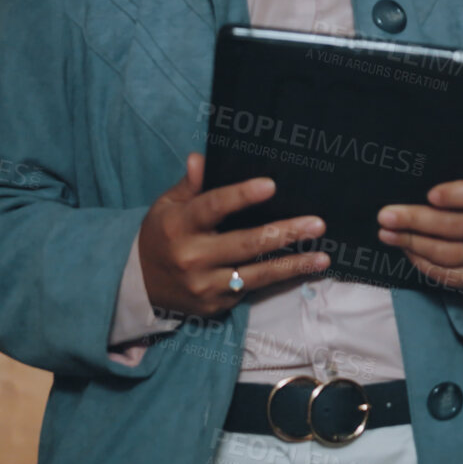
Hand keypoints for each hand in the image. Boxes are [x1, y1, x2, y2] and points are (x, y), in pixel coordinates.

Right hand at [138, 153, 329, 316]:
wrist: (140, 285)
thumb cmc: (163, 235)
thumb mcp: (168, 207)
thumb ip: (190, 185)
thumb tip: (201, 158)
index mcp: (179, 226)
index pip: (212, 207)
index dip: (241, 196)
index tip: (270, 185)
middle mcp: (192, 257)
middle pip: (245, 243)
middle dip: (284, 233)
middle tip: (317, 224)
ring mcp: (204, 285)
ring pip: (256, 274)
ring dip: (293, 264)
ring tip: (322, 257)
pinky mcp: (215, 304)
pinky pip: (252, 289)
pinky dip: (279, 278)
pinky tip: (304, 268)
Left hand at [377, 161, 462, 293]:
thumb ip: (454, 172)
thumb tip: (416, 172)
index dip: (457, 195)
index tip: (430, 195)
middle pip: (456, 225)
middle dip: (417, 220)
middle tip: (386, 216)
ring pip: (448, 252)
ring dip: (412, 243)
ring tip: (386, 233)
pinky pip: (446, 273)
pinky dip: (421, 262)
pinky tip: (405, 248)